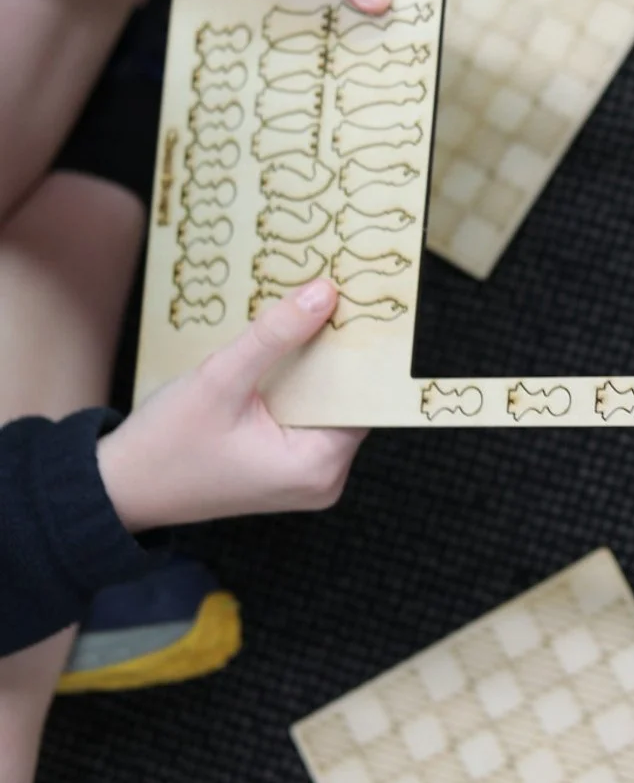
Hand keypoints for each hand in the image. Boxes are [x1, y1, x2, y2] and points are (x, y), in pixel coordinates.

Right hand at [99, 280, 363, 531]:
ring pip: (324, 405)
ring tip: (305, 315)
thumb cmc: (164, 445)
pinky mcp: (285, 469)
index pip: (364, 396)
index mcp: (319, 466)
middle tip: (330, 296)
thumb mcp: (219, 380)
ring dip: (311, 367)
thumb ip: (274, 336)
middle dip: (334, 353)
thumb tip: (323, 293)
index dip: (359, 349)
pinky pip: (303, 416)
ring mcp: (305, 477)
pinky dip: (294, 386)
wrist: (120, 488)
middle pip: (346, 399)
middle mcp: (323, 478)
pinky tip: (280, 352)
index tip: (358, 302)